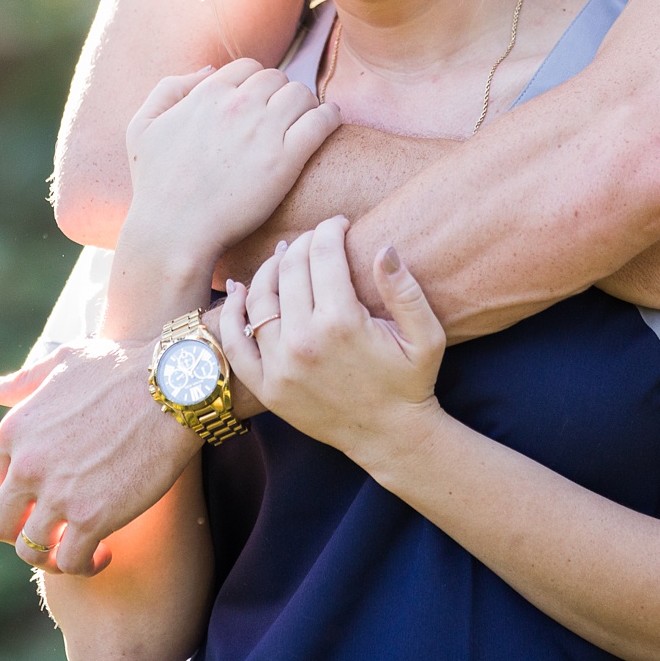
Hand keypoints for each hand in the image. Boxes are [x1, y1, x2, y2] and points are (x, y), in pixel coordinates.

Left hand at [0, 337, 198, 576]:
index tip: (40, 496)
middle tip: (53, 529)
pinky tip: (104, 553)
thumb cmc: (123, 365)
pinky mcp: (92, 518)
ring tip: (77, 548)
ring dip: (51, 555)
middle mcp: (27, 466)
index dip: (15, 492)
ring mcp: (57, 495)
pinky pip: (71, 561)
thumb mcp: (63, 362)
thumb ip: (23, 381)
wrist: (172, 385)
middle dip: (22, 531)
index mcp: (15, 430)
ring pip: (30, 551)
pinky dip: (84, 565)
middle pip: (0, 523)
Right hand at [121, 59, 342, 265]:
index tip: (260, 103)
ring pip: (302, 95)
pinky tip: (328, 124)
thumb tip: (209, 69)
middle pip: (277, 79)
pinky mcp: (286, 159)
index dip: (255, 83)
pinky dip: (329, 117)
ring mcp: (263, 131)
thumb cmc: (155, 186)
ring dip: (306, 104)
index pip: (248, 68)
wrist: (174, 231)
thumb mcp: (142, 127)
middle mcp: (237, 105)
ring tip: (305, 122)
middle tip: (284, 116)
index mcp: (207, 94)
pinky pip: (321, 120)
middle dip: (281, 94)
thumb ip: (170, 88)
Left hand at [221, 218, 445, 471]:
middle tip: (314, 237)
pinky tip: (239, 290)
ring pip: (260, 298)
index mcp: (342, 323)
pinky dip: (232, 313)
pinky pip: (236, 342)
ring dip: (270, 268)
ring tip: (284, 256)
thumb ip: (406, 290)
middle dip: (302, 242)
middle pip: (290, 269)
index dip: (330, 229)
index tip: (338, 223)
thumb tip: (384, 247)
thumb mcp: (426, 336)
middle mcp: (304, 341)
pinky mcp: (266, 386)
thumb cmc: (411, 382)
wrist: (390, 436)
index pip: (323, 255)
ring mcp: (280, 365)